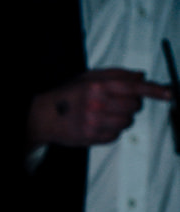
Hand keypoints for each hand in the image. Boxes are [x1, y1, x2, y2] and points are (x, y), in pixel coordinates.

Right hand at [27, 68, 172, 148]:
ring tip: (105, 114)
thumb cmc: (68, 94)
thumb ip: (117, 74)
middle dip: (131, 104)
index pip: (134, 87)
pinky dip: (112, 130)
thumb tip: (142, 76)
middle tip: (117, 102)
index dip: (155, 90)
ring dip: (122, 118)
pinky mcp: (93, 137)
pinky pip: (117, 135)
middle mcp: (97, 104)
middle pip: (134, 106)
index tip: (169, 93)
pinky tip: (98, 124)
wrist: (44, 116)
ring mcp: (95, 122)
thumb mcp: (89, 77)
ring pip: (128, 122)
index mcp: (98, 85)